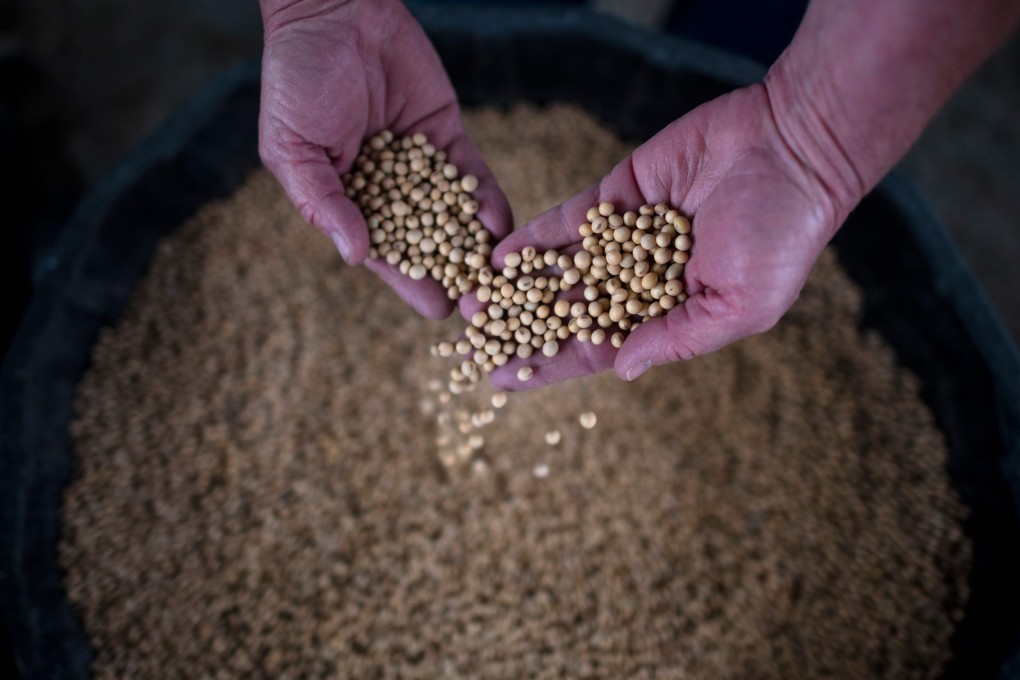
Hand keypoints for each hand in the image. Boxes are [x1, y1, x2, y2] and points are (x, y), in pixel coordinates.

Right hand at [259, 0, 511, 317]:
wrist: (334, 14)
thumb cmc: (298, 80)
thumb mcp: (293, 148)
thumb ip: (323, 202)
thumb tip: (356, 257)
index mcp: (348, 204)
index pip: (386, 254)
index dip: (412, 282)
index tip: (439, 308)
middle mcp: (390, 194)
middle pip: (430, 246)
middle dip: (455, 276)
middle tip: (484, 307)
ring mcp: (423, 168)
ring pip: (456, 216)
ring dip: (479, 246)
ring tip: (504, 277)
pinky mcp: (448, 138)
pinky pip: (472, 176)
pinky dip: (486, 199)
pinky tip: (500, 223)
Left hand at [488, 85, 840, 388]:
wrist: (793, 148)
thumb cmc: (781, 235)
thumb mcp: (741, 305)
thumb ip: (678, 337)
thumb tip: (622, 371)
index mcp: (667, 314)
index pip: (596, 349)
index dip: (549, 365)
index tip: (502, 381)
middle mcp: (637, 281)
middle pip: (566, 312)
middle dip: (520, 328)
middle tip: (470, 342)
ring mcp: (623, 237)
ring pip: (559, 269)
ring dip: (516, 287)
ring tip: (469, 303)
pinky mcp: (617, 195)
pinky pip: (566, 222)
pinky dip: (533, 239)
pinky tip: (497, 256)